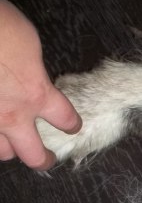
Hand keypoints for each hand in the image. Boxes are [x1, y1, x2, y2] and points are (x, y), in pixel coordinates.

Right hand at [0, 0, 80, 169]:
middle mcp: (12, 115)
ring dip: (7, 149)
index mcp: (36, 94)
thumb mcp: (28, 44)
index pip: (65, 119)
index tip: (72, 126)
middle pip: (34, 155)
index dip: (71, 124)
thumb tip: (30, 72)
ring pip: (0, 152)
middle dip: (43, 158)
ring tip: (9, 146)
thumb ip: (32, 68)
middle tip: (46, 157)